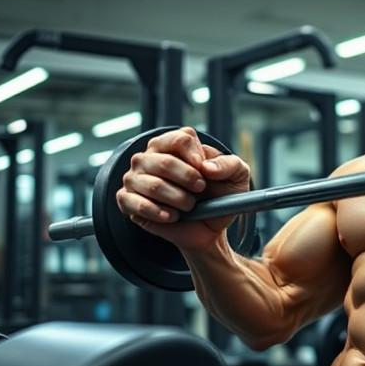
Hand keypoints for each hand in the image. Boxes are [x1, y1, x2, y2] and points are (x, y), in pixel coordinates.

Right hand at [115, 127, 250, 250]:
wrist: (210, 227)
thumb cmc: (220, 196)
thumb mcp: (237, 177)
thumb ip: (230, 164)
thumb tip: (206, 167)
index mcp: (174, 144)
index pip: (181, 138)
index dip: (196, 157)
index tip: (205, 173)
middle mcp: (150, 157)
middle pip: (164, 162)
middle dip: (189, 180)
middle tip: (200, 190)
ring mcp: (135, 178)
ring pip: (153, 184)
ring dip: (178, 199)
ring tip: (189, 206)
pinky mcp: (127, 200)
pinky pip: (136, 203)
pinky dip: (159, 212)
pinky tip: (172, 216)